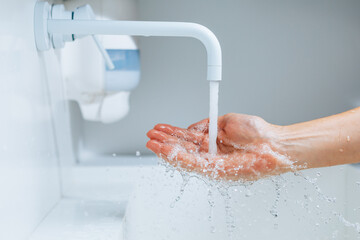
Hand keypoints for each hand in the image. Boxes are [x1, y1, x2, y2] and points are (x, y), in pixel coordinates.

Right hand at [146, 113, 293, 180]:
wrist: (274, 144)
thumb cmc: (256, 132)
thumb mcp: (225, 121)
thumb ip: (205, 125)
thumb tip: (190, 128)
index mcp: (213, 143)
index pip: (188, 139)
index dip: (172, 133)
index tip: (160, 128)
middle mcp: (210, 155)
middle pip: (182, 149)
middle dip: (165, 142)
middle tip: (150, 135)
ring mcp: (212, 164)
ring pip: (184, 157)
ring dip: (166, 150)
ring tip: (151, 142)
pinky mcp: (216, 171)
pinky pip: (193, 163)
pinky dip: (178, 156)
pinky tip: (166, 150)